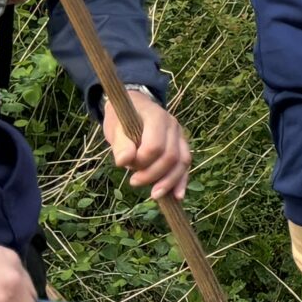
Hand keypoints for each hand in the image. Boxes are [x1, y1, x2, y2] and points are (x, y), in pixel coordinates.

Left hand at [106, 88, 191, 202]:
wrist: (135, 105)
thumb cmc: (122, 117)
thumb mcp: (115, 127)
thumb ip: (120, 143)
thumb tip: (123, 162)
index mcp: (156, 117)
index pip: (155, 146)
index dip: (142, 161)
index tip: (126, 166)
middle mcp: (173, 126)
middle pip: (170, 156)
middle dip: (153, 175)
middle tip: (133, 182)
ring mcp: (180, 136)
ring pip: (182, 162)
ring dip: (169, 182)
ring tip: (154, 195)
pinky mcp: (182, 146)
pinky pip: (186, 165)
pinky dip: (182, 181)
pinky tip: (177, 196)